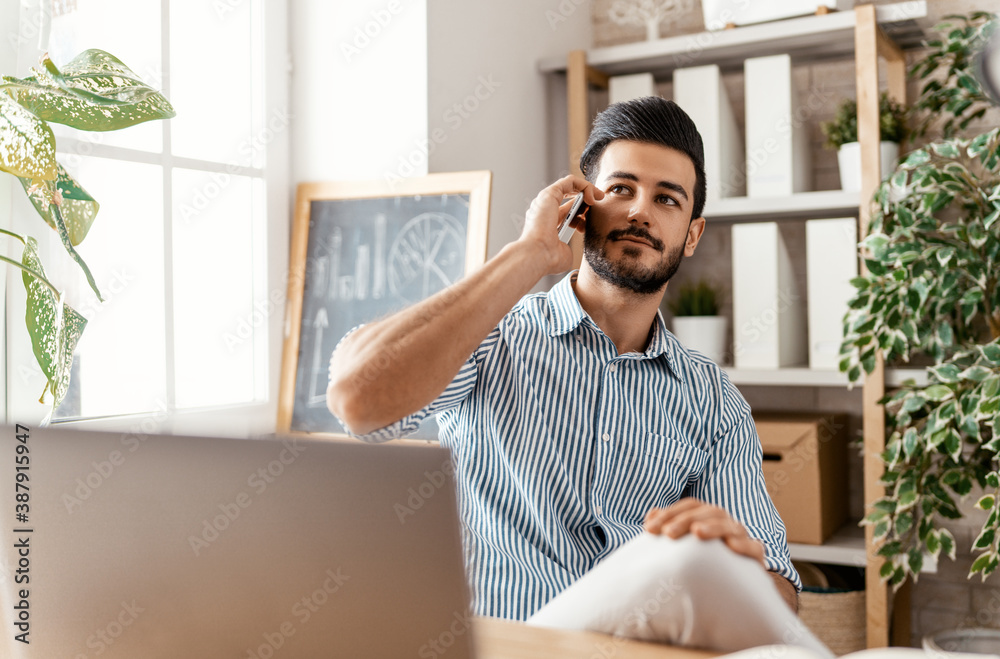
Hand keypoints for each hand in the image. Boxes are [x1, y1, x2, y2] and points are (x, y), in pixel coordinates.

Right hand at [518, 175, 603, 273]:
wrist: (539, 255)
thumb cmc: (549, 258)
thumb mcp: (565, 253)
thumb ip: (568, 247)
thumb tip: (567, 248)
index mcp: (547, 223)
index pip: (566, 212)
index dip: (581, 216)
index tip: (587, 225)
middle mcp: (544, 210)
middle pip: (569, 198)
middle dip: (586, 201)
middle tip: (596, 206)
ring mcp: (546, 201)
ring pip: (570, 185)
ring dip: (587, 189)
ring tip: (599, 197)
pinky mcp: (549, 194)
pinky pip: (570, 181)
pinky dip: (584, 185)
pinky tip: (592, 196)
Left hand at [643, 498, 765, 567]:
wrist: (730, 591)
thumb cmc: (701, 564)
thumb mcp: (682, 547)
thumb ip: (669, 529)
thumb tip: (651, 515)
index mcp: (708, 517)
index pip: (689, 507)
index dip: (669, 514)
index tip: (649, 529)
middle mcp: (725, 523)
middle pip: (708, 512)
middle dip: (686, 520)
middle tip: (668, 533)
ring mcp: (741, 537)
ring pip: (729, 525)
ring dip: (713, 526)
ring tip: (697, 532)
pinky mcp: (755, 556)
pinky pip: (754, 547)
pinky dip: (744, 544)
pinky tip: (731, 546)